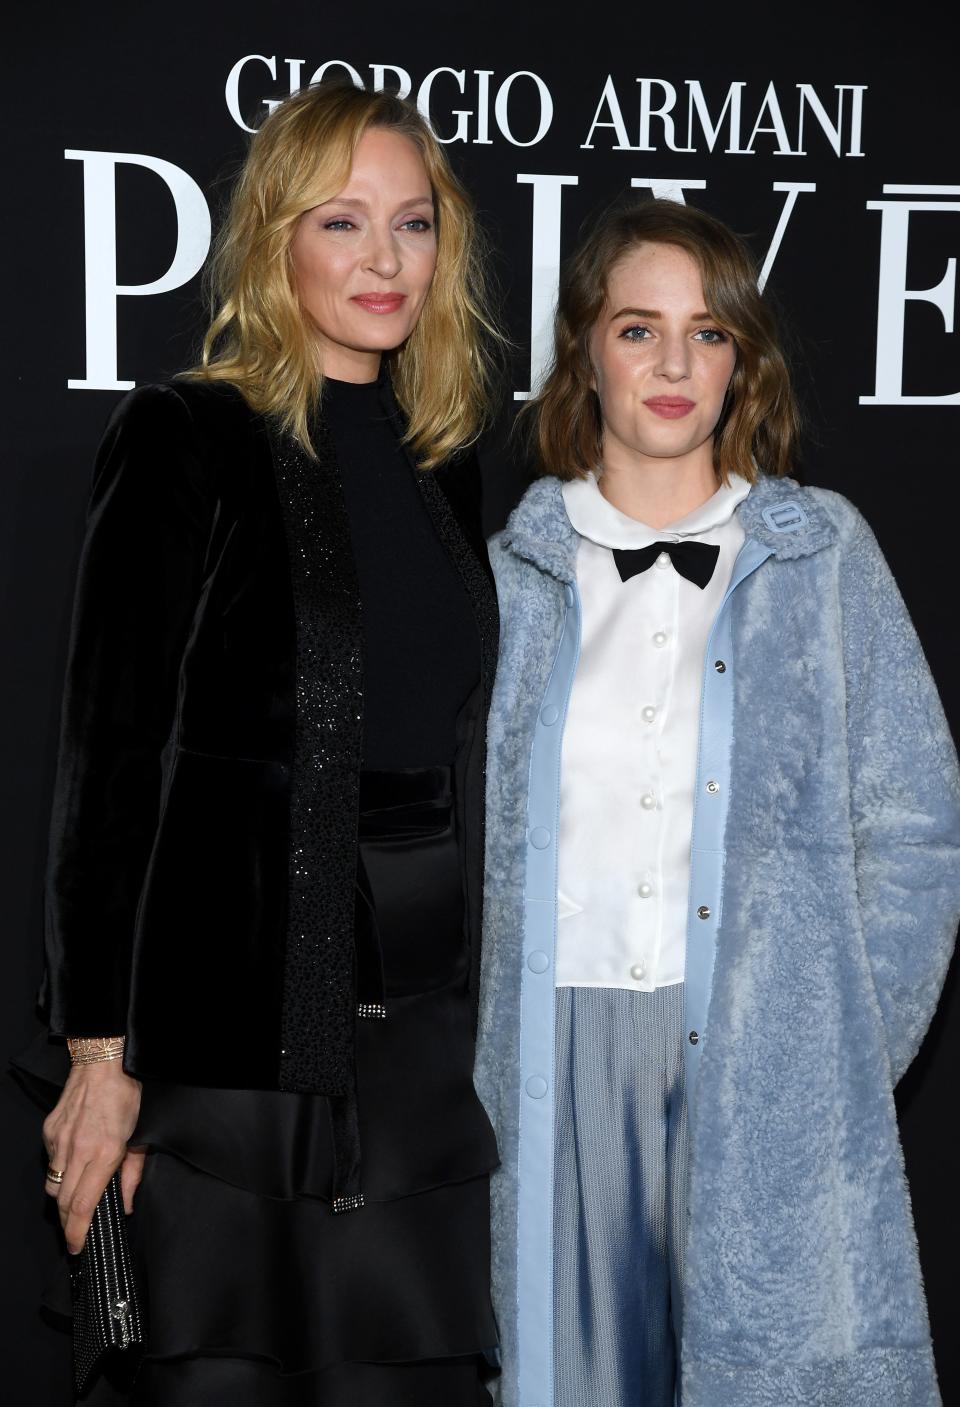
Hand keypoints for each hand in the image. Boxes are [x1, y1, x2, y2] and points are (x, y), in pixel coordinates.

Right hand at [42, 1060, 143, 1253]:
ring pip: (53, 1185)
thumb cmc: (126, 1096)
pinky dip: (60, 1170)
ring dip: (63, 1198)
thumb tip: (125, 1206)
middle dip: (68, 1224)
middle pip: (63, 1202)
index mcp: (103, 1153)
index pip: (82, 1206)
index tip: (77, 1247)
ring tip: (77, 1198)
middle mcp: (77, 1150)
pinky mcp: (49, 1132)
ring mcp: (59, 1141)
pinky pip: (51, 1162)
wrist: (102, 1064)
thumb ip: (132, 1175)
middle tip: (77, 1233)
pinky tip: (75, 1162)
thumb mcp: (140, 1137)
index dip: (78, 1232)